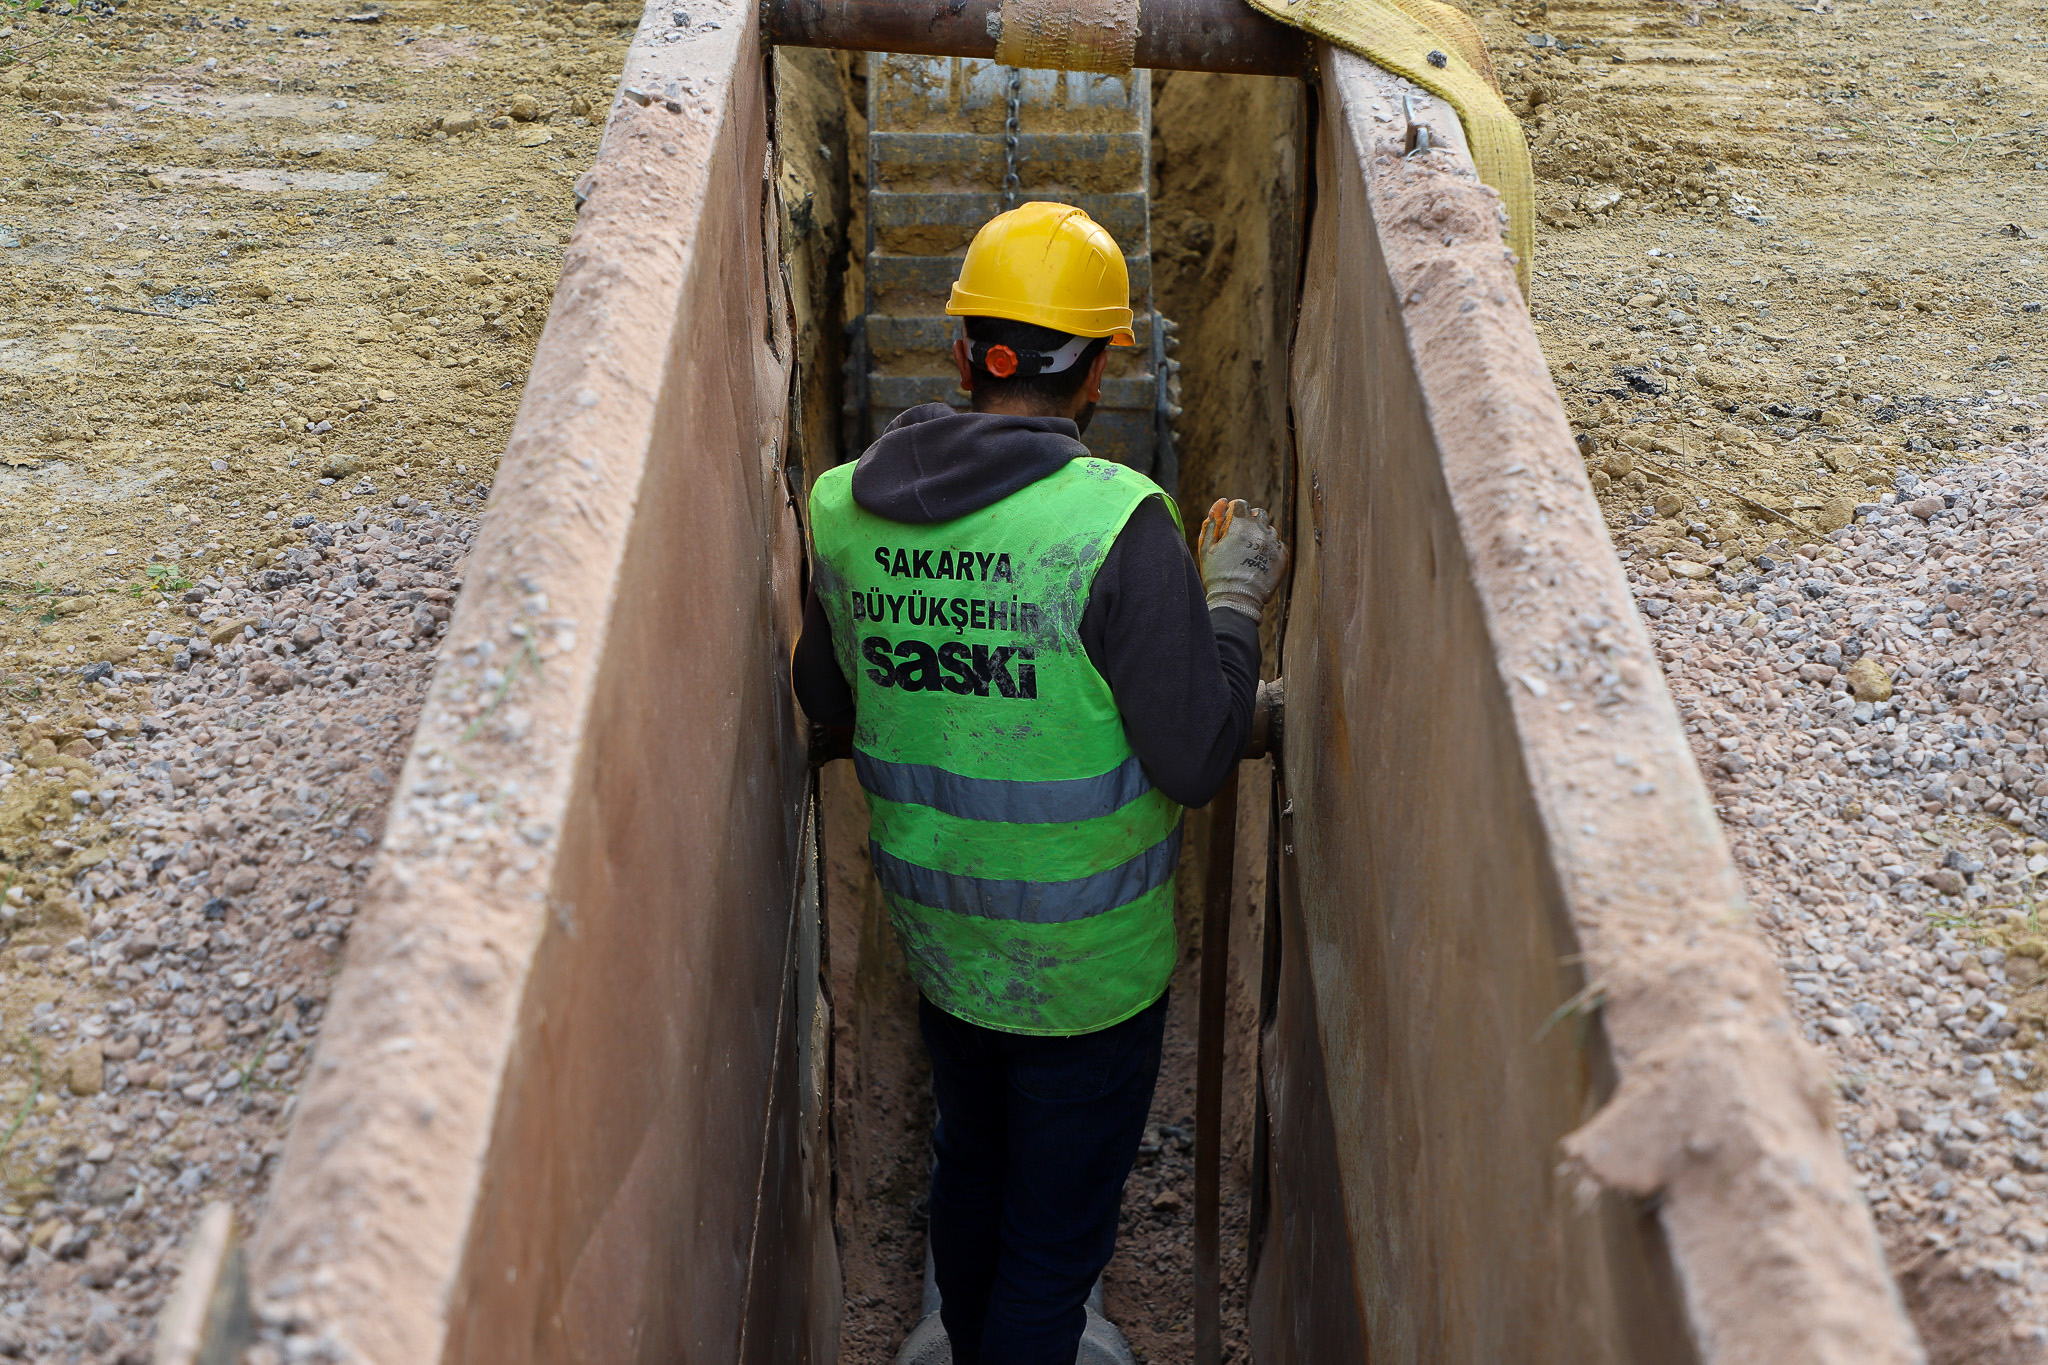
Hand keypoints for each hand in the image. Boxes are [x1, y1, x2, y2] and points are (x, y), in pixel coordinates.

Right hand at [1197, 498, 1288, 620]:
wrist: (1236, 600)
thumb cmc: (1217, 575)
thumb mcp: (1206, 548)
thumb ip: (1212, 522)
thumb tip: (1221, 502)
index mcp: (1239, 525)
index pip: (1241, 504)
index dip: (1235, 511)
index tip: (1231, 521)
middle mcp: (1259, 530)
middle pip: (1258, 513)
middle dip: (1250, 521)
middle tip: (1241, 537)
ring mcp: (1273, 543)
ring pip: (1269, 529)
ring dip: (1260, 535)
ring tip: (1250, 553)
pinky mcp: (1282, 556)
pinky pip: (1278, 545)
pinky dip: (1270, 549)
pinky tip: (1259, 561)